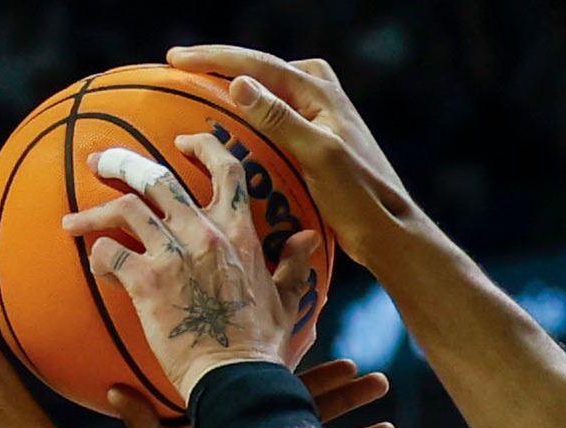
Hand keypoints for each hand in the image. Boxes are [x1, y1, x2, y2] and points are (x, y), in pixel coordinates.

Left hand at [66, 140, 323, 400]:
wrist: (236, 379)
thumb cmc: (262, 347)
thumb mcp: (288, 300)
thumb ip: (293, 264)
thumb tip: (306, 237)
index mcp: (240, 233)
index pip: (226, 169)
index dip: (201, 145)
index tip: (179, 141)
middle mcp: (205, 232)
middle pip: (157, 177)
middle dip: (121, 163)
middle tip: (97, 163)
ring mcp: (174, 254)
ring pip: (126, 208)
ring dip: (94, 212)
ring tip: (72, 222)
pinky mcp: (146, 282)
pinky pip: (110, 253)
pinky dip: (97, 256)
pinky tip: (95, 267)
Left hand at [100, 359, 394, 427]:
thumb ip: (136, 418)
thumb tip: (113, 393)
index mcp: (228, 414)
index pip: (271, 387)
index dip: (303, 371)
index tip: (336, 357)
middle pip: (305, 408)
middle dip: (342, 394)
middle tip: (375, 380)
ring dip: (352, 425)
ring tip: (384, 411)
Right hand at [165, 46, 420, 256]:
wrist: (389, 230)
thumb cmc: (359, 197)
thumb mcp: (318, 155)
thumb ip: (279, 118)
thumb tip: (237, 83)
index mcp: (321, 91)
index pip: (259, 64)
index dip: (214, 58)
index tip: (175, 58)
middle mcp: (320, 95)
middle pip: (261, 70)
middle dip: (219, 67)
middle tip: (178, 67)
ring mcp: (320, 117)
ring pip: (267, 92)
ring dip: (233, 89)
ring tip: (197, 90)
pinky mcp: (317, 141)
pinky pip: (273, 117)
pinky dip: (248, 117)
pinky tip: (230, 131)